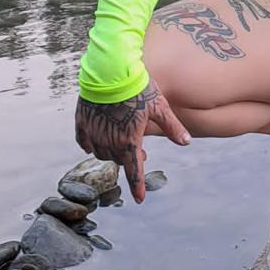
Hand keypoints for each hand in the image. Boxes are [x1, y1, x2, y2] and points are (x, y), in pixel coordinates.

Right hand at [75, 79, 189, 204]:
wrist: (111, 70)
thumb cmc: (139, 87)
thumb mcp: (160, 107)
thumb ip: (172, 127)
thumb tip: (186, 142)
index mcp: (129, 141)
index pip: (134, 171)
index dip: (137, 187)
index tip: (139, 200)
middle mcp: (109, 141)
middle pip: (119, 161)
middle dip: (129, 160)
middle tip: (140, 151)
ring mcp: (94, 132)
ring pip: (101, 154)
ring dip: (112, 153)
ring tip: (121, 142)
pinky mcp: (82, 121)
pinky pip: (84, 142)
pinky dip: (91, 145)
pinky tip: (96, 141)